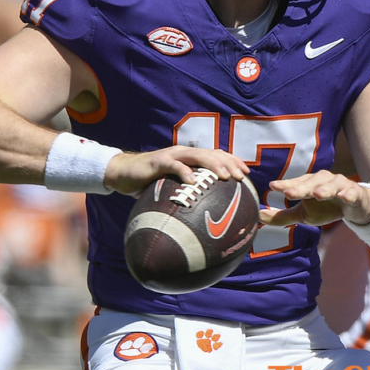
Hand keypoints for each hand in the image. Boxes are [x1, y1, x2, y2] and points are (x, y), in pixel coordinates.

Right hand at [104, 146, 249, 196]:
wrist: (122, 173)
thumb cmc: (149, 183)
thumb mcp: (171, 188)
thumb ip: (186, 195)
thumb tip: (203, 216)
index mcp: (189, 157)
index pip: (216, 154)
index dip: (233, 161)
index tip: (246, 173)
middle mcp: (183, 153)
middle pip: (212, 153)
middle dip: (229, 163)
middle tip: (241, 177)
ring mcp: (171, 156)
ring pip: (197, 156)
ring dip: (213, 165)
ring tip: (225, 176)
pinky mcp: (158, 162)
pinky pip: (174, 166)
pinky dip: (185, 172)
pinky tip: (193, 181)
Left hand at [259, 171, 369, 226]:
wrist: (355, 206)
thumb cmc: (325, 208)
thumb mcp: (303, 214)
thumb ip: (281, 217)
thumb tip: (257, 216)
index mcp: (308, 184)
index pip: (295, 184)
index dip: (285, 185)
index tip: (272, 186)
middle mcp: (323, 180)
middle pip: (311, 183)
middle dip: (300, 188)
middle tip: (289, 194)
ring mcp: (339, 185)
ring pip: (331, 185)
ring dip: (324, 189)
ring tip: (317, 195)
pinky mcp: (354, 192)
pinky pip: (351, 192)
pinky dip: (347, 194)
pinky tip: (343, 197)